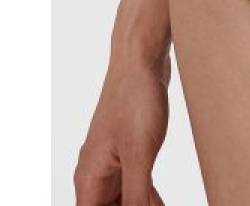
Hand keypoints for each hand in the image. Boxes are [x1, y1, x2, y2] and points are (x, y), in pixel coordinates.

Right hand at [74, 52, 170, 205]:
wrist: (141, 58)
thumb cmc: (134, 99)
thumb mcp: (139, 155)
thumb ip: (137, 196)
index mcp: (89, 177)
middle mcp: (96, 171)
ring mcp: (112, 159)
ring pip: (121, 199)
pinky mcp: (129, 147)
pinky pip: (134, 182)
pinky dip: (146, 194)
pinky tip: (160, 200)